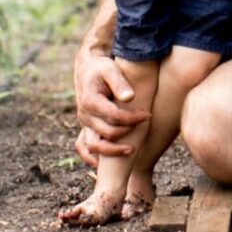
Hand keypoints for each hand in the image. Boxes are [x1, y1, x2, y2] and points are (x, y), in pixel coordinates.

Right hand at [73, 47, 146, 163]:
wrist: (87, 68)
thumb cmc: (101, 68)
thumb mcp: (110, 69)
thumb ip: (120, 83)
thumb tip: (130, 98)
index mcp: (90, 101)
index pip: (114, 117)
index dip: (133, 119)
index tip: (147, 115)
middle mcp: (84, 115)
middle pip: (107, 133)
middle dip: (128, 131)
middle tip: (144, 124)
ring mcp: (84, 123)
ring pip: (94, 145)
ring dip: (113, 151)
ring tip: (132, 150)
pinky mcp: (86, 127)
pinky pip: (83, 148)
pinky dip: (92, 158)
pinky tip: (106, 163)